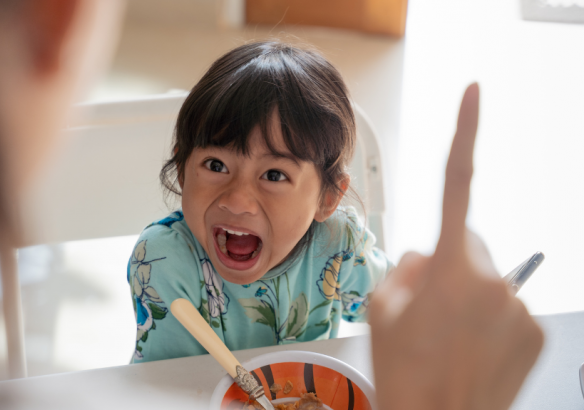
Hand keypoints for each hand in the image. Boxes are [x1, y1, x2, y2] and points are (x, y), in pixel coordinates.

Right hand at [368, 84, 543, 409]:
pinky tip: (470, 346)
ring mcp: (518, 305)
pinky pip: (507, 304)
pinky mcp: (536, 330)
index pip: (456, 182)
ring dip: (467, 294)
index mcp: (450, 267)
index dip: (465, 131)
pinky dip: (489, 317)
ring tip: (447, 336)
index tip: (473, 93)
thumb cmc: (406, 375)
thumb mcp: (380, 309)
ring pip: (487, 276)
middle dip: (447, 261)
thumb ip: (404, 265)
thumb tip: (426, 255)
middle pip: (467, 241)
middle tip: (425, 308)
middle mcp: (492, 279)